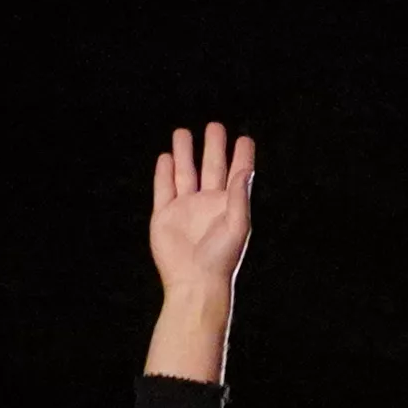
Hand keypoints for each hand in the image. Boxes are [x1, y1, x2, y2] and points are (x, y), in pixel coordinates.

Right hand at [147, 122, 257, 302]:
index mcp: (229, 205)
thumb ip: (239, 196)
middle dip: (212, 147)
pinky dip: (163, 173)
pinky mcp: (164, 215)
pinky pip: (163, 188)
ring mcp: (185, 208)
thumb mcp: (237, 225)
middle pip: (210, 167)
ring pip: (184, 173)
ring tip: (183, 132)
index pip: (237, 174)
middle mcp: (208, 203)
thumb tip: (244, 169)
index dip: (241, 156)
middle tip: (215, 126)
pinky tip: (165, 157)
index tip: (245, 138)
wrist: (194, 281)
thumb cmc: (221, 257)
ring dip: (184, 153)